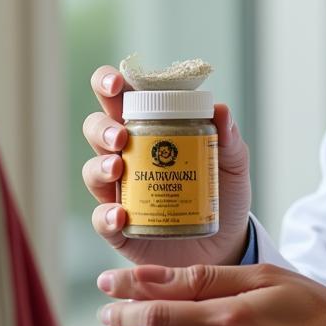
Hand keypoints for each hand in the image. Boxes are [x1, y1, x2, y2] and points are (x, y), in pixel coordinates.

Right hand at [82, 66, 251, 267]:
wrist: (225, 243)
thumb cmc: (223, 193)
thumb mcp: (232, 163)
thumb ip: (228, 138)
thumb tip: (221, 111)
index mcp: (150, 128)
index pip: (121, 98)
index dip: (109, 83)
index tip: (117, 84)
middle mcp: (128, 155)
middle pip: (96, 128)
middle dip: (101, 127)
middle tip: (120, 135)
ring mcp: (121, 190)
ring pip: (92, 169)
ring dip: (99, 165)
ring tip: (117, 168)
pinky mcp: (120, 226)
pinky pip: (101, 218)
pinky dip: (106, 216)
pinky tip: (120, 216)